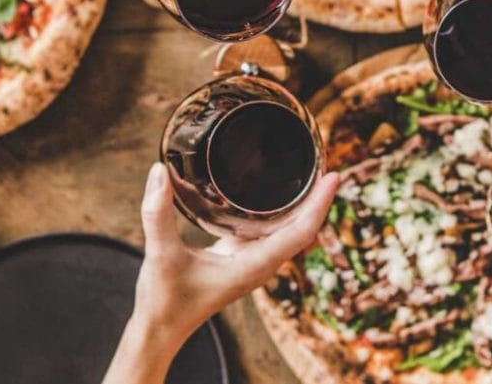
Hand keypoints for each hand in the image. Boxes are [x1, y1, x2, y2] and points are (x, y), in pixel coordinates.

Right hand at [102, 163, 338, 383]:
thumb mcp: (160, 254)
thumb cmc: (164, 300)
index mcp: (253, 266)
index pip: (301, 232)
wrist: (160, 328)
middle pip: (302, 228)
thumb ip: (157, 213)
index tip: (334, 177)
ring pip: (288, 229)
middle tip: (326, 162)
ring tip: (311, 171)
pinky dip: (279, 210)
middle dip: (317, 198)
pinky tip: (274, 190)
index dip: (320, 204)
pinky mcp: (240, 257)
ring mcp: (252, 261)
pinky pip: (270, 230)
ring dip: (302, 203)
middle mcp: (260, 264)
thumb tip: (158, 171)